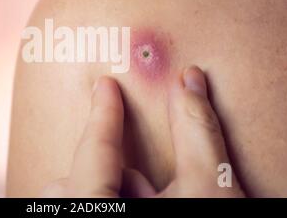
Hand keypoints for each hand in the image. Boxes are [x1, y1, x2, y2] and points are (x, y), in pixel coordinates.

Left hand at [41, 66, 244, 197]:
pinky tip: (139, 211)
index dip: (103, 115)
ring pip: (74, 199)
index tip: (105, 87)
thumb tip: (189, 82)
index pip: (95, 154)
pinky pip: (76, 208)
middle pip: (74, 184)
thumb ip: (196, 132)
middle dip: (113, 179)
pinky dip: (101, 203)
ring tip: (152, 207)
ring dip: (107, 196)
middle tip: (154, 195)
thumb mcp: (212, 191)